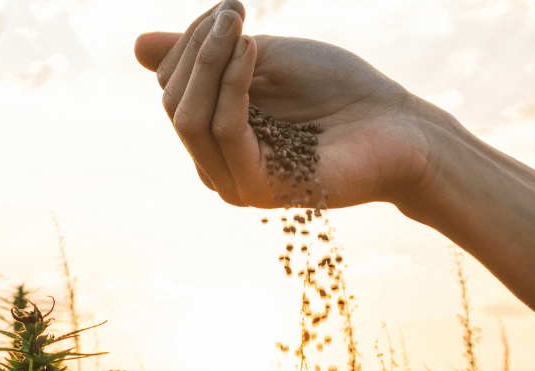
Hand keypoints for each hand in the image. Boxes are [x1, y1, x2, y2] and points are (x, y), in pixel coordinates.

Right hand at [135, 1, 437, 208]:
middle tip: (235, 10)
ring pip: (189, 117)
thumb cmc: (338, 90)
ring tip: (240, 27)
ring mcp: (232, 180)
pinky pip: (225, 131)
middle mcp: (215, 162)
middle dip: (197, 48)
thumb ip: (205, 54)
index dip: (190, 39)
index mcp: (213, 131)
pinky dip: (232, 86)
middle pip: (173, 100)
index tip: (228, 7)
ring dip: (210, 61)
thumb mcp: (262, 57)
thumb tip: (136, 45)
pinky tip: (252, 52)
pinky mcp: (257, 188)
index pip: (171, 84)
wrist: (398, 125)